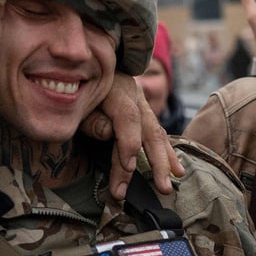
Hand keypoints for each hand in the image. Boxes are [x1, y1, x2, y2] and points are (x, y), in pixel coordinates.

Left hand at [81, 72, 184, 199]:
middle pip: (149, 129)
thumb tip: (109, 133)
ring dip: (165, 161)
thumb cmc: (78, 90)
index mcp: (116, 91)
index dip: (129, 143)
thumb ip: (92, 119)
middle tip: (161, 187)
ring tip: (170, 184)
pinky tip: (177, 170)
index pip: (128, 118)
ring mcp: (142, 105)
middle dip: (157, 161)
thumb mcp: (80, 102)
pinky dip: (168, 153)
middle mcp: (134, 97)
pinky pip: (158, 133)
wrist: (88, 68)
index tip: (129, 167)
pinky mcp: (144, 113)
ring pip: (157, 133)